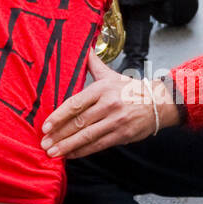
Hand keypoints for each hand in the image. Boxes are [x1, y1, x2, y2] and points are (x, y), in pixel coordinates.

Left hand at [41, 50, 177, 158]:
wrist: (158, 103)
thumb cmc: (130, 90)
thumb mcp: (111, 75)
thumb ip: (94, 64)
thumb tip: (83, 48)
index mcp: (102, 89)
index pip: (75, 104)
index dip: (59, 116)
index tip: (45, 126)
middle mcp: (108, 105)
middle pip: (79, 122)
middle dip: (59, 135)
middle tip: (44, 143)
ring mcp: (116, 121)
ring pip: (87, 136)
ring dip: (68, 146)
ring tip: (52, 152)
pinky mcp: (122, 135)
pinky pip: (98, 145)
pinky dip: (82, 151)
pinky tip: (70, 155)